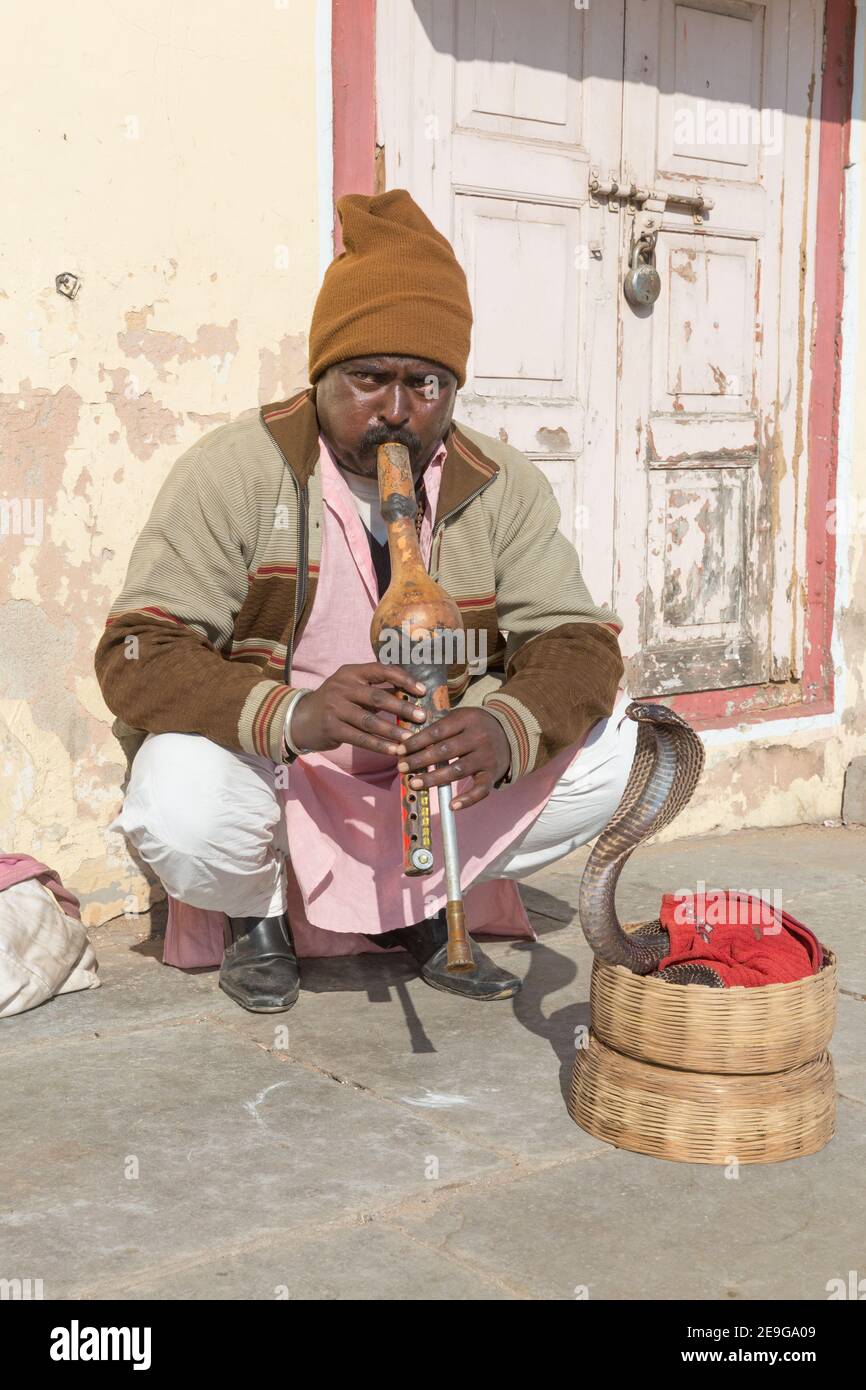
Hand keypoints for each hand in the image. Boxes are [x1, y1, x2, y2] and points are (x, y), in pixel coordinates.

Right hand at [290, 662, 427, 754]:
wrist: (300, 719)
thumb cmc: (335, 703)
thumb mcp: (351, 689)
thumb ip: (376, 690)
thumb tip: (410, 694)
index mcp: (350, 672)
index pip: (381, 670)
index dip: (403, 679)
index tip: (422, 690)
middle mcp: (341, 687)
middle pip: (378, 697)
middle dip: (403, 707)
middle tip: (422, 716)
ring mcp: (335, 708)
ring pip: (370, 721)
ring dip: (393, 731)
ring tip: (411, 739)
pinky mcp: (332, 728)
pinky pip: (360, 738)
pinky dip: (379, 746)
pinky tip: (394, 751)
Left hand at [396, 707, 510, 810]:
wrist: (510, 732)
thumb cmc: (475, 726)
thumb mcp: (461, 717)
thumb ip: (439, 726)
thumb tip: (407, 739)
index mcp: (467, 719)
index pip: (437, 731)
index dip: (417, 742)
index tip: (400, 750)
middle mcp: (479, 737)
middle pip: (445, 751)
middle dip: (420, 760)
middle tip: (401, 768)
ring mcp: (487, 757)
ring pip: (458, 771)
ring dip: (434, 779)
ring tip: (414, 783)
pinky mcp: (493, 774)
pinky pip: (480, 790)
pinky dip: (467, 800)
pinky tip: (451, 806)